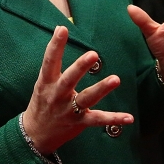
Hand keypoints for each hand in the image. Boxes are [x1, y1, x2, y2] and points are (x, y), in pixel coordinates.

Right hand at [22, 26, 132, 154]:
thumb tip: (60, 28)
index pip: (50, 60)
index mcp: (47, 82)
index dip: (55, 45)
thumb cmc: (42, 102)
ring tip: (115, 79)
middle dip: (80, 67)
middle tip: (93, 54)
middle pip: (69, 79)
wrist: (34, 134)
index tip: (62, 29)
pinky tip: (129, 117)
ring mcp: (68, 110)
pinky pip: (98, 120)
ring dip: (101, 89)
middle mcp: (57, 95)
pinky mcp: (79, 123)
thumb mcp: (43, 81)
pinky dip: (114, 119)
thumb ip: (53, 61)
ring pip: (87, 98)